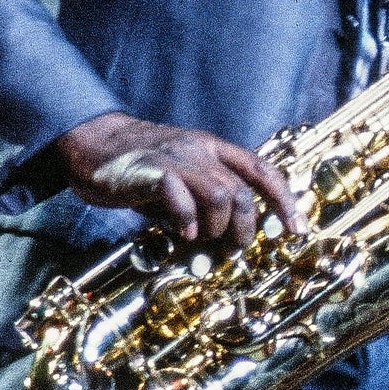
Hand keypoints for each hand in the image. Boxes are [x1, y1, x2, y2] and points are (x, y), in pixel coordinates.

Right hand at [51, 112, 300, 246]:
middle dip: (244, 227)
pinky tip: (179, 233)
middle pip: (243, 192)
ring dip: (216, 228)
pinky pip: (182, 199)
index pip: (262, 170)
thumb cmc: (138, 166)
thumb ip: (205, 197)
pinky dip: (186, 222)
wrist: (92, 142)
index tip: (296, 228)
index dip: (284, 199)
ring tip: (199, 238)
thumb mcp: (181, 174)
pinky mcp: (151, 171)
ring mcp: (176, 158)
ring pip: (221, 196)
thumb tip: (227, 238)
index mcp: (212, 148)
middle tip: (231, 247)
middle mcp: (200, 149)